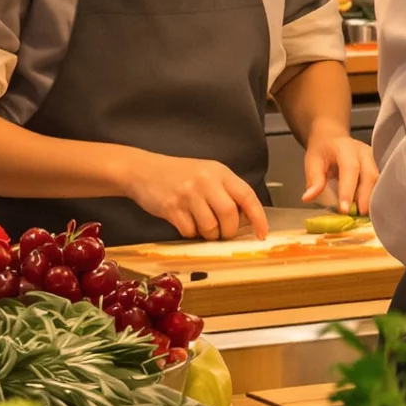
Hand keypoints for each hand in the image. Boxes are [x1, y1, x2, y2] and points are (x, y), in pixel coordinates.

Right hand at [119, 149, 269, 240]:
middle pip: (230, 214)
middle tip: (224, 234)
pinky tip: (185, 222)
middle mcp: (206, 181)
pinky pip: (189, 231)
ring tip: (203, 227)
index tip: (262, 233)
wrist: (143, 170)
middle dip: (230, 231)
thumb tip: (247, 220)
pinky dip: (190, 233)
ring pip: (210, 226)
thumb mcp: (207, 175)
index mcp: (220, 172)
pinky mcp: (171, 207)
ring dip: (210, 235)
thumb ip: (227, 192)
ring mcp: (187, 194)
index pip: (247, 196)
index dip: (258, 217)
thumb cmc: (179, 175)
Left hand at [302, 125, 378, 215]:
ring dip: (371, 197)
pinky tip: (367, 207)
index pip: (350, 168)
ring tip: (363, 213)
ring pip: (377, 179)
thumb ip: (314, 179)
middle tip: (359, 214)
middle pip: (369, 174)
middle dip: (365, 196)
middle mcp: (363, 152)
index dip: (348, 189)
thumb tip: (308, 197)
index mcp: (345, 148)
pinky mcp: (377, 165)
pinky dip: (374, 195)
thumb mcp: (312, 162)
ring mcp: (373, 158)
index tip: (344, 209)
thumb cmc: (323, 151)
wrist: (332, 139)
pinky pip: (379, 182)